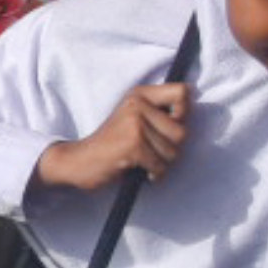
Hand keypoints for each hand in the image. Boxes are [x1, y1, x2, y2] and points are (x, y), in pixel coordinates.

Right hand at [36, 82, 189, 192]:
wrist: (78, 160)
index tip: (168, 126)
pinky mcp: (133, 144)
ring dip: (162, 163)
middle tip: (152, 151)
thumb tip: (189, 114)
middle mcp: (137, 104)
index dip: (183, 113)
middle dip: (171, 148)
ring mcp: (134, 123)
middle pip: (182, 131)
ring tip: (144, 161)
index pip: (182, 92)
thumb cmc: (111, 144)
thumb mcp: (132, 117)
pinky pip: (160, 165)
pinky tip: (142, 171)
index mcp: (139, 94)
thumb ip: (158, 112)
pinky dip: (155, 174)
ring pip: (173, 151)